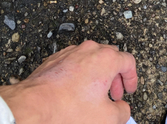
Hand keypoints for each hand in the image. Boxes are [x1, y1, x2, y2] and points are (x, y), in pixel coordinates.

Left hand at [0, 40, 136, 123]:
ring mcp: (72, 52)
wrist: (33, 106)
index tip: (129, 90)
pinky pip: (75, 62)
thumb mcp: (106, 118)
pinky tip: (75, 92)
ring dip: (97, 75)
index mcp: (106, 59)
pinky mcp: (56, 58)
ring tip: (93, 95)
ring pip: (91, 58)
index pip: (128, 61)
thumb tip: (122, 109)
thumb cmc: (68, 109)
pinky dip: (80, 74)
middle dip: (115, 76)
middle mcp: (90, 50)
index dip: (132, 78)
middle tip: (113, 95)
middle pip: (111, 57)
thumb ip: (122, 112)